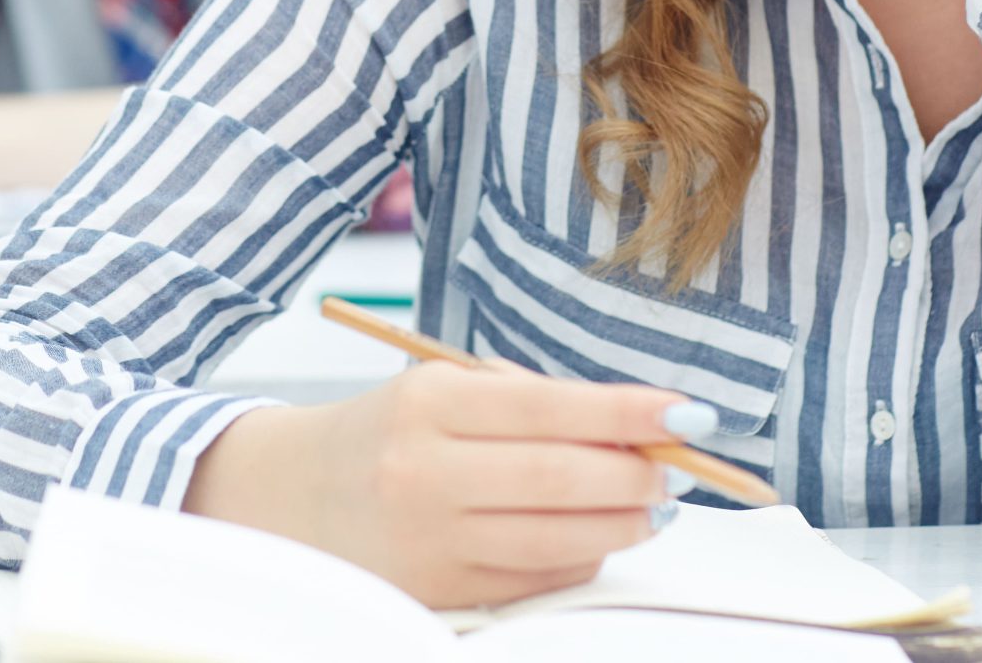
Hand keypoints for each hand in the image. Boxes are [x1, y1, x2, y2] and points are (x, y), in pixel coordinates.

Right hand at [183, 362, 700, 609]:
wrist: (290, 497)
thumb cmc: (387, 433)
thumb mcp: (441, 390)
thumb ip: (530, 402)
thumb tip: (634, 424)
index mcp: (429, 403)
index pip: (550, 406)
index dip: (630, 411)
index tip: (690, 411)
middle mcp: (425, 471)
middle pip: (562, 476)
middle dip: (639, 473)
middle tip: (675, 467)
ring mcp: (431, 539)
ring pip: (558, 537)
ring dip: (623, 522)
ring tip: (651, 507)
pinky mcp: (439, 590)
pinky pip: (535, 580)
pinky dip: (581, 558)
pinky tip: (596, 536)